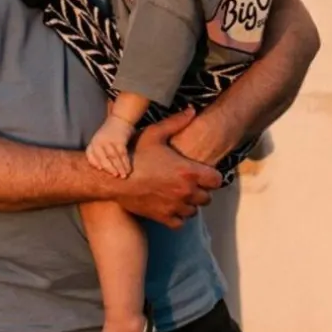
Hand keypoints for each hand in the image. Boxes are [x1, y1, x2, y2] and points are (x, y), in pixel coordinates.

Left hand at [86, 115, 133, 177]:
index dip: (95, 163)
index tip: (100, 169)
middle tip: (115, 176)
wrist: (120, 119)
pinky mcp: (119, 140)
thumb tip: (100, 168)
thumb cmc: (109, 133)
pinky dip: (126, 163)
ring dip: (120, 168)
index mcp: (93, 143)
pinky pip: (123, 154)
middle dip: (110, 169)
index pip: (90, 155)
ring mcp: (109, 141)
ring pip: (114, 158)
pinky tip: (128, 169)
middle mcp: (99, 142)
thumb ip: (98, 152)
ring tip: (123, 176)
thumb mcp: (100, 140)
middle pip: (103, 159)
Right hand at [118, 108, 221, 227]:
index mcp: (188, 171)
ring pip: (194, 211)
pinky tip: (171, 206)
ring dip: (189, 204)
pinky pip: (180, 222)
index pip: (217, 180)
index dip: (212, 177)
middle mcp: (186, 191)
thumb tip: (192, 109)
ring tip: (179, 195)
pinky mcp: (164, 217)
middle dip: (201, 191)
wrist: (114, 179)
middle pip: (207, 198)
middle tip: (189, 183)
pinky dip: (178, 216)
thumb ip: (176, 122)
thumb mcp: (154, 134)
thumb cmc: (134, 155)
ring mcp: (175, 206)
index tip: (203, 174)